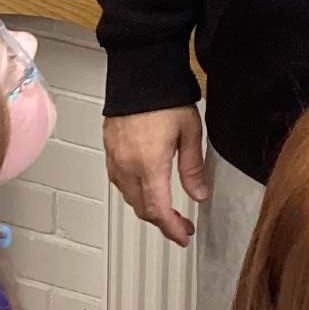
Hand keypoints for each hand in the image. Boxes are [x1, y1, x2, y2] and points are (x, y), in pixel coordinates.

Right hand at [103, 105, 208, 246]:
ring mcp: (115, 158)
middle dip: (162, 222)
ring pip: (128, 196)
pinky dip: (134, 192)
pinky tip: (146, 188)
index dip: (172, 228)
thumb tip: (199, 195)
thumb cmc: (165, 98)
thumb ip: (193, 168)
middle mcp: (127, 165)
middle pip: (142, 208)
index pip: (159, 210)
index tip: (183, 236)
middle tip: (181, 226)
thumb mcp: (190, 133)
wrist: (140, 73)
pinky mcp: (109, 149)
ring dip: (147, 208)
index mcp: (149, 164)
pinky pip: (119, 181)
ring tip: (166, 209)